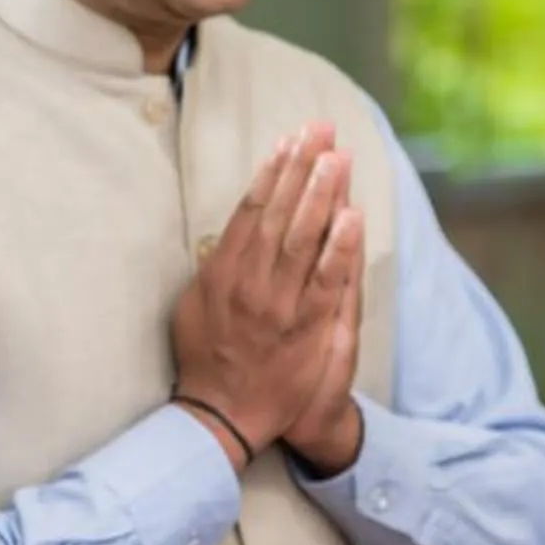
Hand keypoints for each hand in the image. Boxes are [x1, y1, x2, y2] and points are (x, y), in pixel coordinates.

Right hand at [170, 126, 364, 463]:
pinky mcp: (306, 328)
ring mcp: (279, 304)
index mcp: (222, 272)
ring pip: (303, 238)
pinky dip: (339, 246)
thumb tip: (231, 231)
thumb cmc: (206, 358)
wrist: (223, 414)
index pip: (251, 210)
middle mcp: (250, 282)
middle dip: (302, 168)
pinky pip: (326, 280)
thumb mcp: (193, 305)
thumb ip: (214, 267)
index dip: (273, 172)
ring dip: (322, 194)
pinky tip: (352, 215)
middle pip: (281, 213)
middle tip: (321, 131)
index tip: (289, 141)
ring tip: (338, 157)